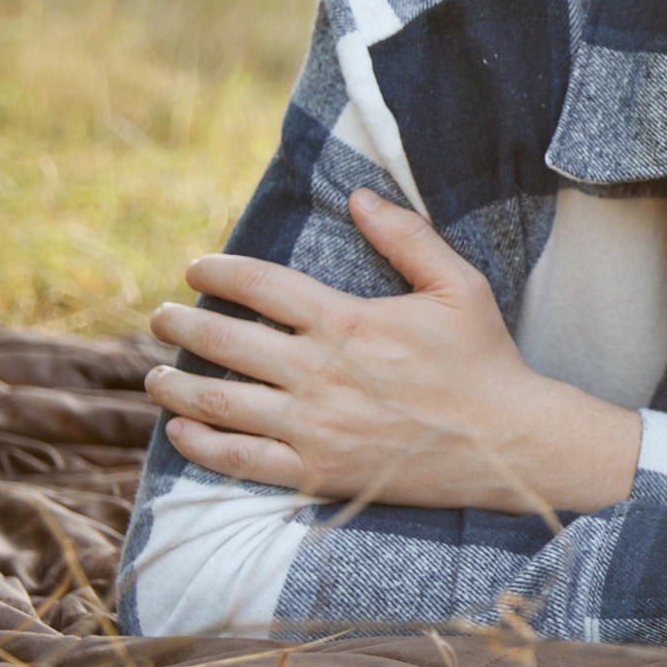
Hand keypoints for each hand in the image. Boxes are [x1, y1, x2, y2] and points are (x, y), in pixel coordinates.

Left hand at [145, 187, 640, 513]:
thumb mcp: (460, 286)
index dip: (217, 272)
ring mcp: (314, 426)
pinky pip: (238, 459)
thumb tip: (360, 195)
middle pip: (222, 340)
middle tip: (161, 317)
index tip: (196, 269)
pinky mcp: (317, 471)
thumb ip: (407, 238)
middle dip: (179, 323)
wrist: (509, 444)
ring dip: (174, 384)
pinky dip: (199, 443)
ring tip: (157, 375)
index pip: (259, 286)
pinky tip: (181, 429)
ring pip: (217, 401)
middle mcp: (320, 373)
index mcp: (349, 322)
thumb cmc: (485, 360)